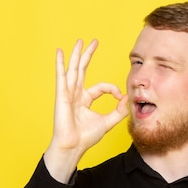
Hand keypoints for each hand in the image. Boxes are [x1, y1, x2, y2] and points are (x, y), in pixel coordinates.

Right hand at [44, 39, 128, 181]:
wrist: (73, 146)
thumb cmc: (86, 137)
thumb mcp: (108, 122)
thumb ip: (119, 111)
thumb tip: (128, 100)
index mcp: (85, 100)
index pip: (101, 87)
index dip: (113, 89)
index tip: (120, 97)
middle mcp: (76, 94)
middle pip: (83, 70)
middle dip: (89, 56)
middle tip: (94, 42)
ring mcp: (68, 93)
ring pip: (74, 70)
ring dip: (77, 55)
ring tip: (80, 41)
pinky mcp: (62, 95)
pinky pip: (61, 76)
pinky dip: (60, 64)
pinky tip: (59, 52)